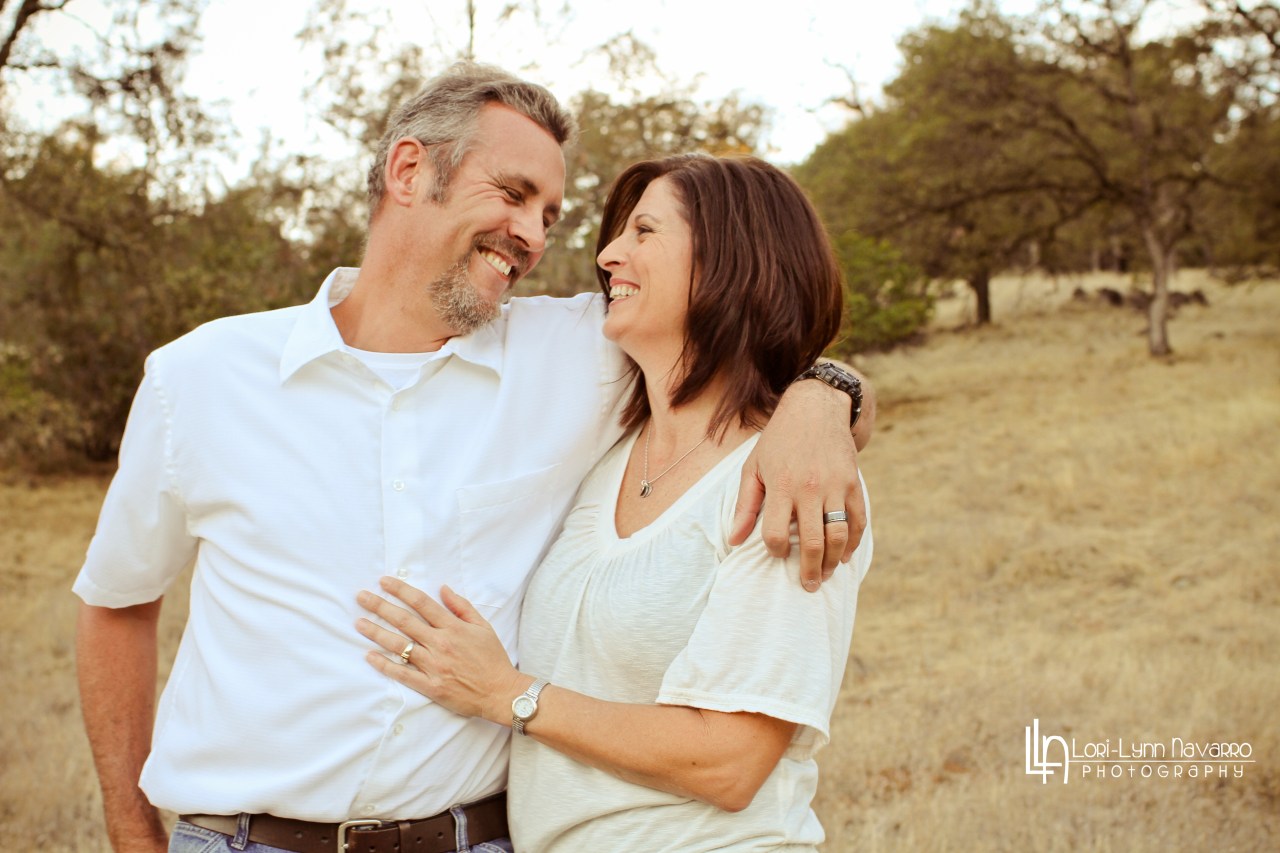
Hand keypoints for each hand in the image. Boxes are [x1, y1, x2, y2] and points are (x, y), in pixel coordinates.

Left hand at [356, 579, 527, 724]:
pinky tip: (369, 656)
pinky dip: (385, 665)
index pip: (422, 603)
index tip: (384, 582)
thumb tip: (443, 588)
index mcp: (453, 627)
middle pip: (405, 621)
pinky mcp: (430, 686)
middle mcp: (440, 643)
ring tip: (359, 623)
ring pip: (399, 645)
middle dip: (380, 606)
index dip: (401, 590)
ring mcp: (433, 665)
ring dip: (377, 633)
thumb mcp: (483, 626)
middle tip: (361, 597)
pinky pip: (403, 674)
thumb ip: (462, 606)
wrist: (500, 692)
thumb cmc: (492, 658)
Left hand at [730, 379, 866, 588]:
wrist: (816, 408)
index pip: (774, 533)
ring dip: (832, 561)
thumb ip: (745, 505)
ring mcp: (835, 486)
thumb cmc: (778, 440)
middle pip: (811, 542)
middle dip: (808, 569)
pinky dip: (852, 542)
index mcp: (781, 485)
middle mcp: (809, 488)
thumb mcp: (754, 467)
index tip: (775, 554)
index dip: (773, 550)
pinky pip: (857, 520)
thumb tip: (734, 540)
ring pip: (837, 535)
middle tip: (808, 586)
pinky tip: (844, 555)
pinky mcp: (853, 483)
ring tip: (824, 575)